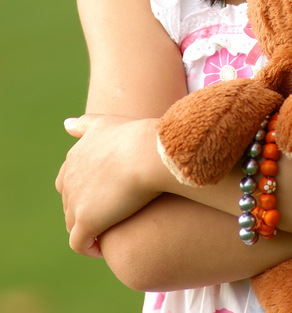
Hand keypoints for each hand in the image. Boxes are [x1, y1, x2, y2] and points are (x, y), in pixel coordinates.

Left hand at [55, 114, 161, 256]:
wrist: (146, 153)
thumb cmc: (135, 135)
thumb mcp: (106, 123)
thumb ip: (84, 124)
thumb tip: (65, 124)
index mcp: (74, 158)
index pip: (69, 182)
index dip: (85, 192)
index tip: (106, 196)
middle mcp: (68, 179)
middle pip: (70, 204)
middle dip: (87, 211)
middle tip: (111, 215)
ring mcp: (75, 202)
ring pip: (74, 225)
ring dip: (88, 230)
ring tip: (110, 232)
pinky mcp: (86, 221)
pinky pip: (80, 244)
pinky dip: (89, 248)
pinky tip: (105, 247)